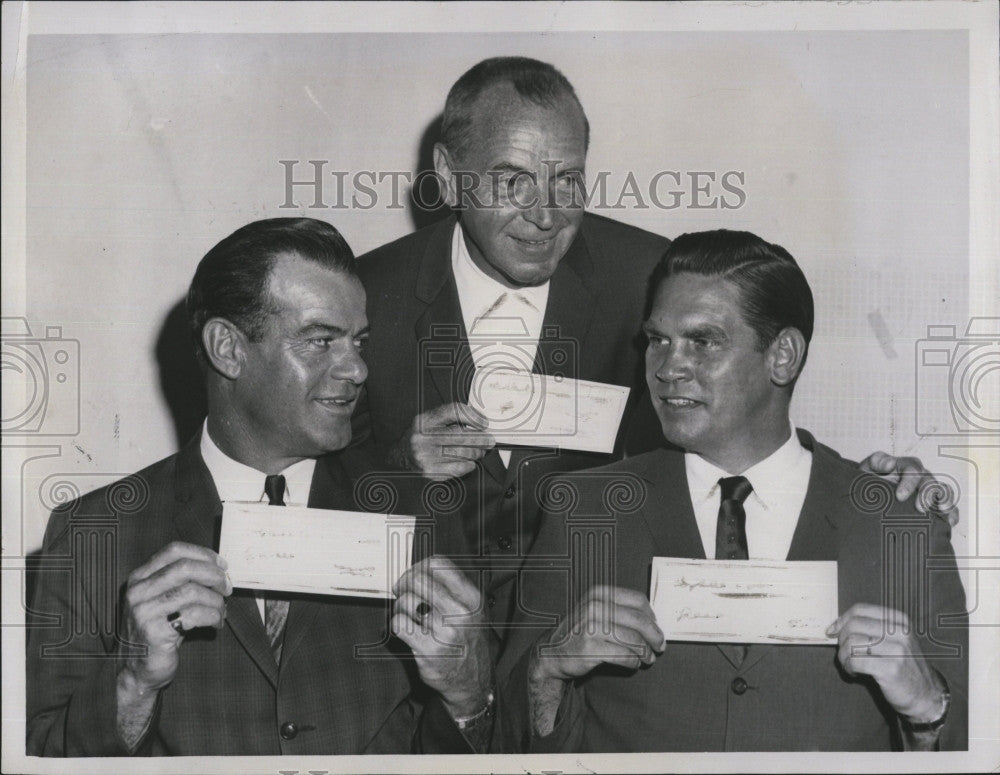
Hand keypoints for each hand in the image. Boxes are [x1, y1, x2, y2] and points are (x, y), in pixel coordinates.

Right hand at [119, 541, 231, 692]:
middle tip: (227, 588)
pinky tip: (216, 624)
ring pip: (192, 591)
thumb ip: (182, 582)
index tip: (222, 565)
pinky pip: (194, 614)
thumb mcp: (163, 601)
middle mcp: (138, 591)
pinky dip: (213, 616)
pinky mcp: (154, 631)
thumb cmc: (158, 632)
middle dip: (213, 575)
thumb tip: (219, 569)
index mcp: (140, 578)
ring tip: (222, 611)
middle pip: (185, 567)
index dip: (203, 554)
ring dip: (216, 601)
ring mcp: (143, 611)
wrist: (137, 670)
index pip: (174, 551)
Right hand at [392, 402, 494, 479]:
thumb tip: (480, 421)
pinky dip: (468, 466)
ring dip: (476, 453)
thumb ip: (451, 418)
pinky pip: (457, 469)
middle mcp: (422, 438)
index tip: (484, 423)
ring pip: (461, 453)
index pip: (451, 412)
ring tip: (481, 451)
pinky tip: (470, 463)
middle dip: (480, 438)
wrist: (401, 456)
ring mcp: (425, 456)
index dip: (471, 416)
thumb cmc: (422, 436)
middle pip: (459, 435)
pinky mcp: (429, 471)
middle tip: (490, 440)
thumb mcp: (431, 421)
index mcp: (424, 421)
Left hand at [392, 556, 492, 716]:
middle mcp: (460, 613)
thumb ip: (451, 588)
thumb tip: (419, 568)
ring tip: (407, 614)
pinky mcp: (427, 650)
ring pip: (406, 602)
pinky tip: (407, 629)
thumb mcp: (471, 609)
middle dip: (404, 583)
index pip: (438, 564)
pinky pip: (399, 624)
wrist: (472, 679)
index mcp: (471, 598)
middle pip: (418, 580)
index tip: (413, 574)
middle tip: (401, 591)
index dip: (419, 566)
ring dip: (400, 606)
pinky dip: (398, 624)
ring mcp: (444, 633)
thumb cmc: (467, 640)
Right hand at [531, 584, 664, 683]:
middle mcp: (595, 607)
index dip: (652, 616)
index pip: (637, 600)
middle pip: (638, 620)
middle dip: (654, 636)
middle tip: (660, 647)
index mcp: (600, 594)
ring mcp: (591, 627)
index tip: (656, 627)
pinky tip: (634, 664)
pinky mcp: (590, 648)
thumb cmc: (582, 632)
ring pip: (634, 640)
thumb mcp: (597, 611)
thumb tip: (653, 622)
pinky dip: (634, 662)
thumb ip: (619, 610)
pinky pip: (624, 656)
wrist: (553, 652)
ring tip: (648, 658)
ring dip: (646, 652)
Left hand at [826, 603, 946, 722]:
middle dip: (842, 640)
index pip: (860, 610)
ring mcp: (897, 649)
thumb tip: (835, 626)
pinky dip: (848, 667)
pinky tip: (855, 673)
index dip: (842, 620)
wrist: (925, 695)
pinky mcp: (891, 668)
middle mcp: (900, 632)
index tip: (833, 631)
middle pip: (853, 625)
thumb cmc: (903, 667)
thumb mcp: (893, 640)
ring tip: (850, 665)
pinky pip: (855, 660)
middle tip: (845, 653)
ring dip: (843, 656)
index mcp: (898, 620)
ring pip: (851, 642)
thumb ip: (870, 629)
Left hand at [859, 451, 958, 525]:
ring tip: (942, 510)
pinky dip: (952, 513)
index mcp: (903, 467)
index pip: (912, 469)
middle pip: (929, 480)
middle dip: (927, 494)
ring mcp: (927, 489)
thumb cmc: (868, 482)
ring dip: (944, 499)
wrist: (867, 497)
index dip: (909, 482)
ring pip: (942, 490)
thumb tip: (890, 463)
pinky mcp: (933, 504)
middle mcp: (919, 476)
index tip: (900, 497)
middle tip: (920, 508)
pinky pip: (947, 506)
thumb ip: (876, 462)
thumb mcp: (867, 469)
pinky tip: (950, 522)